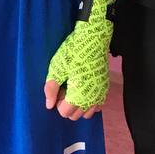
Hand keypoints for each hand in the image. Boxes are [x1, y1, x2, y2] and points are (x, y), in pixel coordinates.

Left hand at [45, 0, 113, 120]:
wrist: (93, 38)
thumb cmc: (73, 52)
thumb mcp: (57, 68)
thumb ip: (51, 89)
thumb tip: (49, 106)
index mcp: (78, 95)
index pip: (65, 112)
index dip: (58, 102)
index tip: (59, 88)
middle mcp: (91, 98)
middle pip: (75, 115)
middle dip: (68, 105)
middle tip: (65, 87)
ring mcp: (100, 94)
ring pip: (87, 113)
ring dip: (79, 106)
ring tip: (74, 89)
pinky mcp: (105, 88)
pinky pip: (98, 105)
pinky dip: (90, 102)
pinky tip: (84, 90)